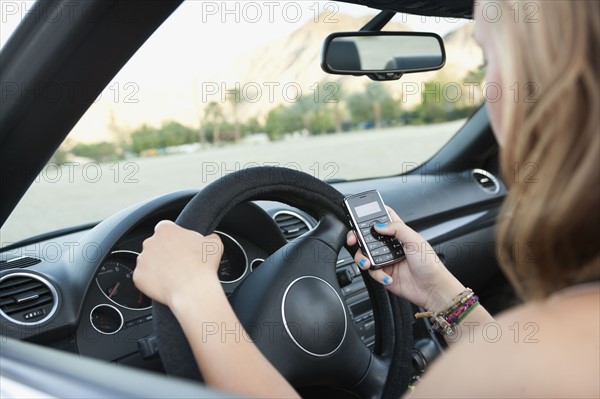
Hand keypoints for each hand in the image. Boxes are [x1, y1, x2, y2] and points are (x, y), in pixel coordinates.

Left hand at [133, 220, 223, 307]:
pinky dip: (153, 282)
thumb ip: (209, 237)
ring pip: (149, 262)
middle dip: (166, 253)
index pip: (167, 229)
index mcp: (165, 229)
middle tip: (180, 263)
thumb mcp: (214, 243)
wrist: (193, 291)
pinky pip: (144, 279)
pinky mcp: (137, 277)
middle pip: (156, 245)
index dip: (176, 239)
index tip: (182, 247)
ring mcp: (142, 260)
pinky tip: (167, 285)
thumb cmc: (203, 266)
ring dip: (158, 267)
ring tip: (174, 276)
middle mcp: (149, 242)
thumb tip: (210, 239)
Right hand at [347, 207, 464, 311]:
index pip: (382, 217)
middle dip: (357, 236)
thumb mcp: (415, 240)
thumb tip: (378, 225)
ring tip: (368, 263)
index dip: (371, 214)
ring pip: (364, 254)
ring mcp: (385, 259)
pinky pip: (372, 272)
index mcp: (398, 233)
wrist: (432, 289)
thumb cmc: (430, 264)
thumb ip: (397, 228)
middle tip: (354, 239)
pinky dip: (377, 274)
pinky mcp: (383, 273)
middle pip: (366, 235)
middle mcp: (389, 245)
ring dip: (362, 258)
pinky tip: (387, 277)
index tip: (360, 214)